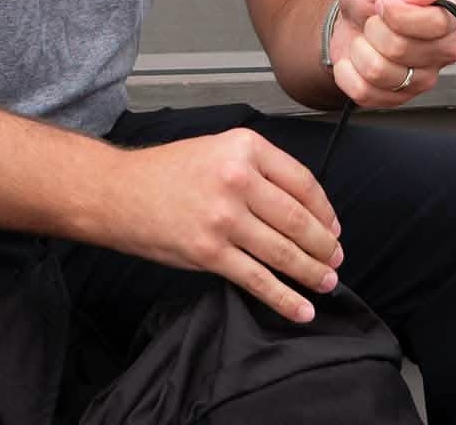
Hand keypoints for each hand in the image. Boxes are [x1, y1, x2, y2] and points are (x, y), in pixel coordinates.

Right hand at [112, 128, 342, 321]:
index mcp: (243, 148)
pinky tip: (302, 308)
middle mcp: (237, 179)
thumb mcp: (216, 149)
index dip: (325, 211)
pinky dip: (285, 299)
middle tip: (336, 259)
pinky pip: (258, 280)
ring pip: (284, 252)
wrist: (119, 192)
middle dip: (325, 247)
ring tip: (326, 282)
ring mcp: (223, 217)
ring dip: (313, 273)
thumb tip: (302, 204)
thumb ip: (257, 169)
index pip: (303, 183)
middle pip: (299, 220)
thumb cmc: (166, 171)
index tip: (333, 227)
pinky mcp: (209, 252)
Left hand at [328, 0, 455, 107]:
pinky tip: (355, 59)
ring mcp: (424, 78)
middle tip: (374, 20)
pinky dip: (347, 72)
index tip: (382, 3)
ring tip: (366, 39)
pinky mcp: (397, 97)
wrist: (351, 13)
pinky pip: (364, 93)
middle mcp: (444, 49)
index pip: (436, 24)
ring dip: (359, 50)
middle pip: (401, 49)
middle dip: (373, 28)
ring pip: (380, 73)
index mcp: (449, 13)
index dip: (398, 13)